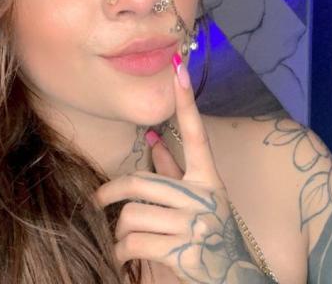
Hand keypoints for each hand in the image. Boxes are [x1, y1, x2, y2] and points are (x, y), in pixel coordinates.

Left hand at [93, 53, 271, 282]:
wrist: (232, 277)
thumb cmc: (211, 234)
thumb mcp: (199, 201)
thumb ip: (176, 172)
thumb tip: (154, 140)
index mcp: (209, 180)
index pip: (196, 134)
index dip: (186, 102)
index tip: (179, 68)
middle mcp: (204, 197)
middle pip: (140, 182)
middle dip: (111, 191)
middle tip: (98, 199)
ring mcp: (195, 224)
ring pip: (132, 216)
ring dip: (119, 231)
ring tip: (121, 239)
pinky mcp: (184, 252)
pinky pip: (133, 243)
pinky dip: (121, 252)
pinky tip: (124, 257)